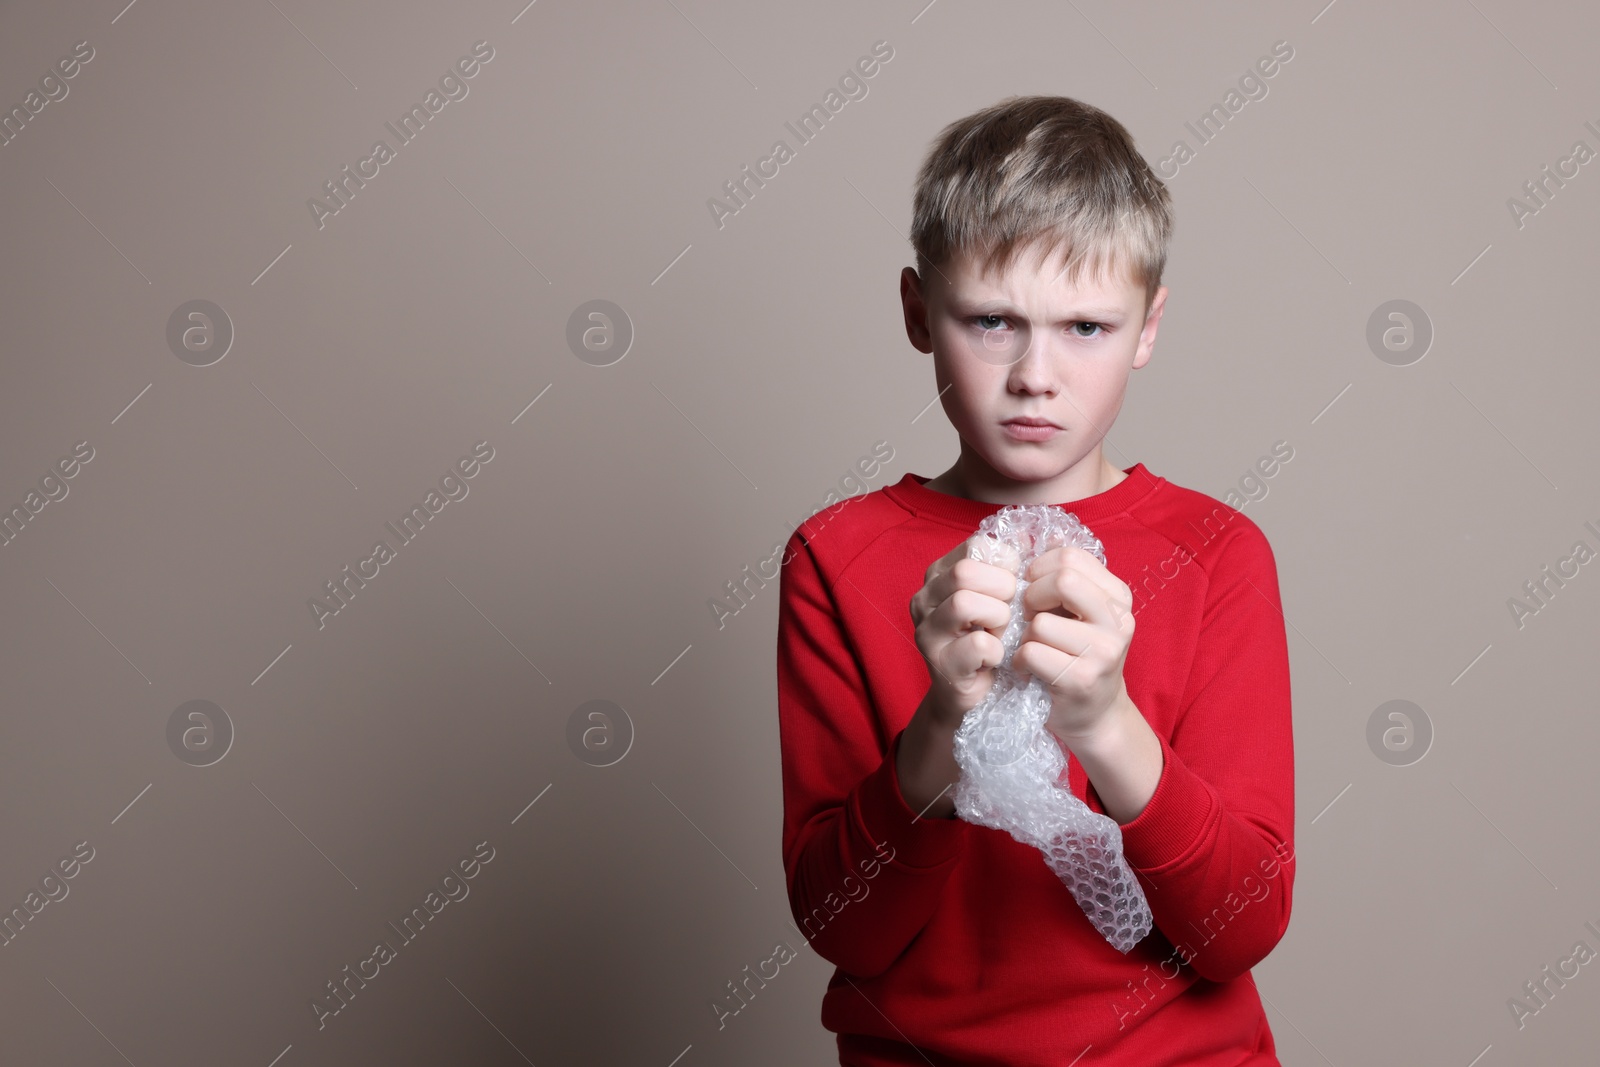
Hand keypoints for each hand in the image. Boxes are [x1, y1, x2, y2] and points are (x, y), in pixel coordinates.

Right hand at [909, 536, 1020, 729]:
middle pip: (965, 572)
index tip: (1012, 586)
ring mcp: (927, 632)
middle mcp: (924, 598)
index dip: (1005, 564)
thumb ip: (1008, 566)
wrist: (976, 693)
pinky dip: (998, 651)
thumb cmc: (990, 638)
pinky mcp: (941, 665)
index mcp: (938, 574)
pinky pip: (978, 646)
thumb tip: (1027, 533)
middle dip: (1001, 589)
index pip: (976, 545)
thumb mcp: (997, 596)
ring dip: (998, 618)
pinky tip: (997, 658)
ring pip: (965, 603)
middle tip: (1011, 610)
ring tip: (1003, 633)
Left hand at [1012, 543, 1135, 747]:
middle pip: (1061, 580)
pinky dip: (1020, 660)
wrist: (1093, 713)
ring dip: (1024, 635)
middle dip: (1031, 596)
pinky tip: (1028, 668)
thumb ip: (1066, 573)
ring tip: (1032, 646)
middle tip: (1028, 615)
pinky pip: (1031, 653)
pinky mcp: (1081, 680)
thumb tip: (1048, 531)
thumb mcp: (1079, 610)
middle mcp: (1119, 622)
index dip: (1038, 569)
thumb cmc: (1077, 654)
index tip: (1033, 588)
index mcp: (1118, 597)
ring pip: (1040, 622)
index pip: (1070, 557)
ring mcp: (1104, 653)